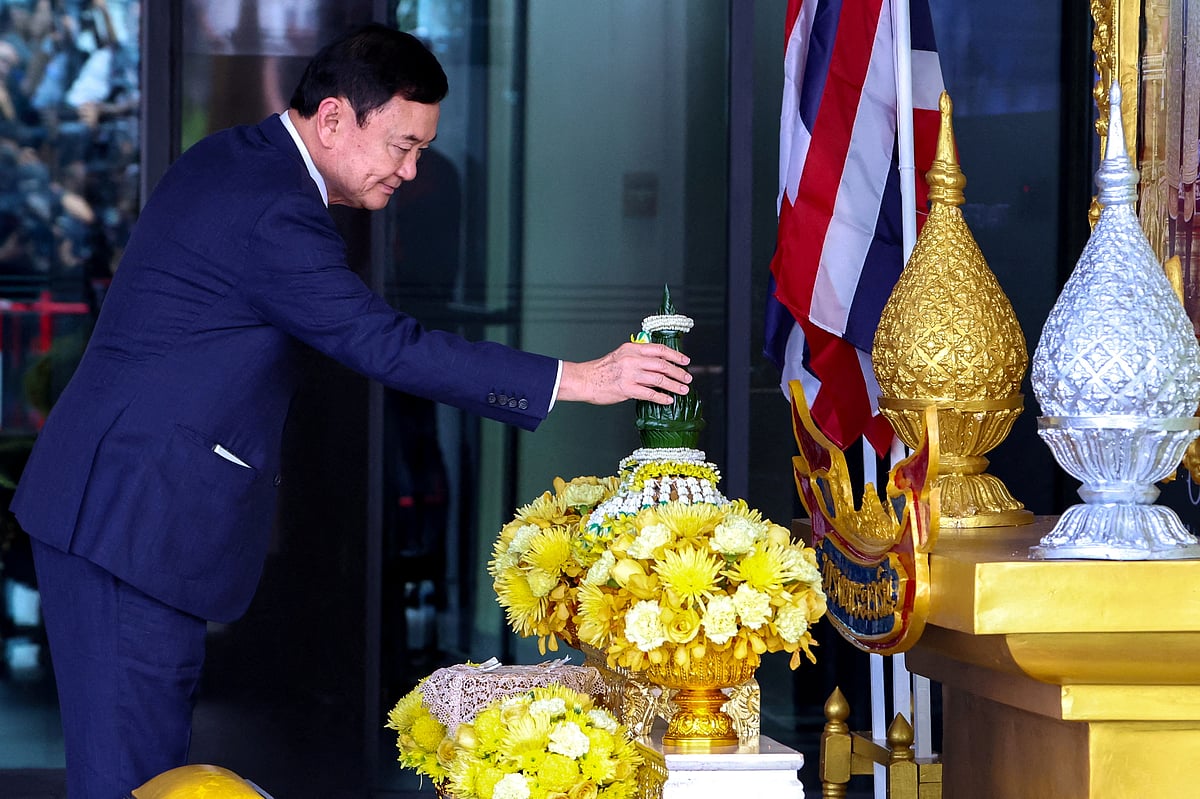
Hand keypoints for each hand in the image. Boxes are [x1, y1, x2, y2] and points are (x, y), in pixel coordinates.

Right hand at [557, 342, 691, 405]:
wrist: (584, 380)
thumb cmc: (601, 369)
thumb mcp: (620, 355)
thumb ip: (637, 356)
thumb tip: (657, 363)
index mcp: (632, 349)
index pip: (659, 349)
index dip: (675, 355)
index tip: (685, 361)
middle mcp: (632, 359)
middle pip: (662, 365)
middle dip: (678, 372)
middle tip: (687, 378)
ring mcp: (630, 374)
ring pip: (659, 379)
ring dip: (674, 385)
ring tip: (682, 390)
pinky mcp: (626, 389)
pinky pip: (649, 394)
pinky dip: (661, 397)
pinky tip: (668, 400)